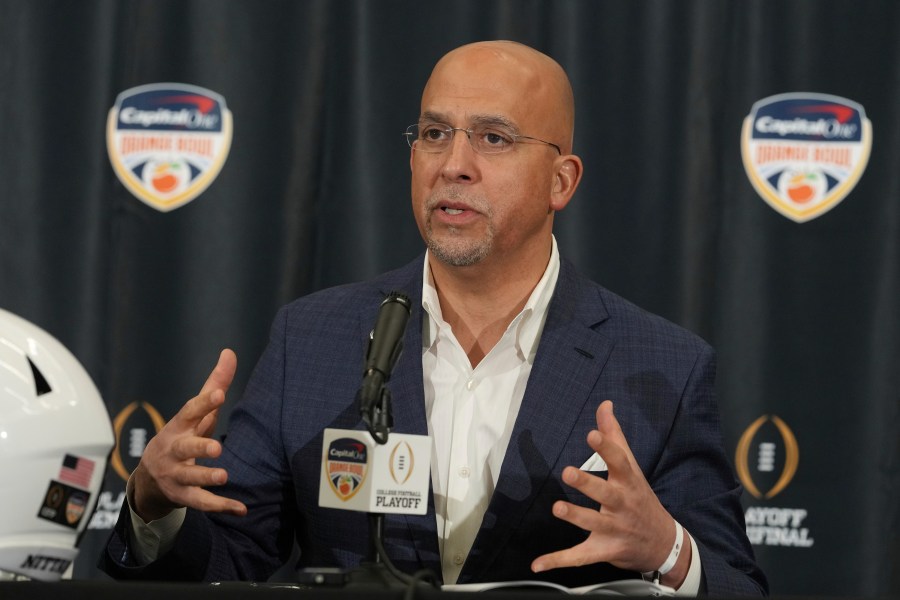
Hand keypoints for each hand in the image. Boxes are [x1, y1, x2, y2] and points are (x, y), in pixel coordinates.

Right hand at [131, 349, 247, 521]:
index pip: (190, 412)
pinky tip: (241, 508)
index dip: (204, 403)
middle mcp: (174, 451)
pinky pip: (201, 504)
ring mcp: (175, 475)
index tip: (219, 394)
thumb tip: (229, 352)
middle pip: (184, 448)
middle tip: (216, 447)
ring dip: (206, 478)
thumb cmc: (181, 437)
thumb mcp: (195, 414)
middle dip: (199, 447)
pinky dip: (221, 506)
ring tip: (225, 476)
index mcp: (179, 426)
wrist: (148, 480)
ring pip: (190, 478)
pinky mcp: (182, 497)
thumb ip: (214, 385)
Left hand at [531, 400, 690, 587]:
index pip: (619, 461)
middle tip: (568, 472)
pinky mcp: (604, 549)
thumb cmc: (640, 498)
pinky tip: (538, 563)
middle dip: (588, 483)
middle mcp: (622, 504)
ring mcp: (614, 529)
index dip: (606, 447)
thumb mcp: (631, 467)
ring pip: (594, 523)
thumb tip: (604, 405)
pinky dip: (558, 560)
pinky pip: (580, 557)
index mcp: (628, 481)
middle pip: (606, 493)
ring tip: (558, 508)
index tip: (592, 434)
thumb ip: (614, 436)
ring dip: (575, 516)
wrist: (663, 543)